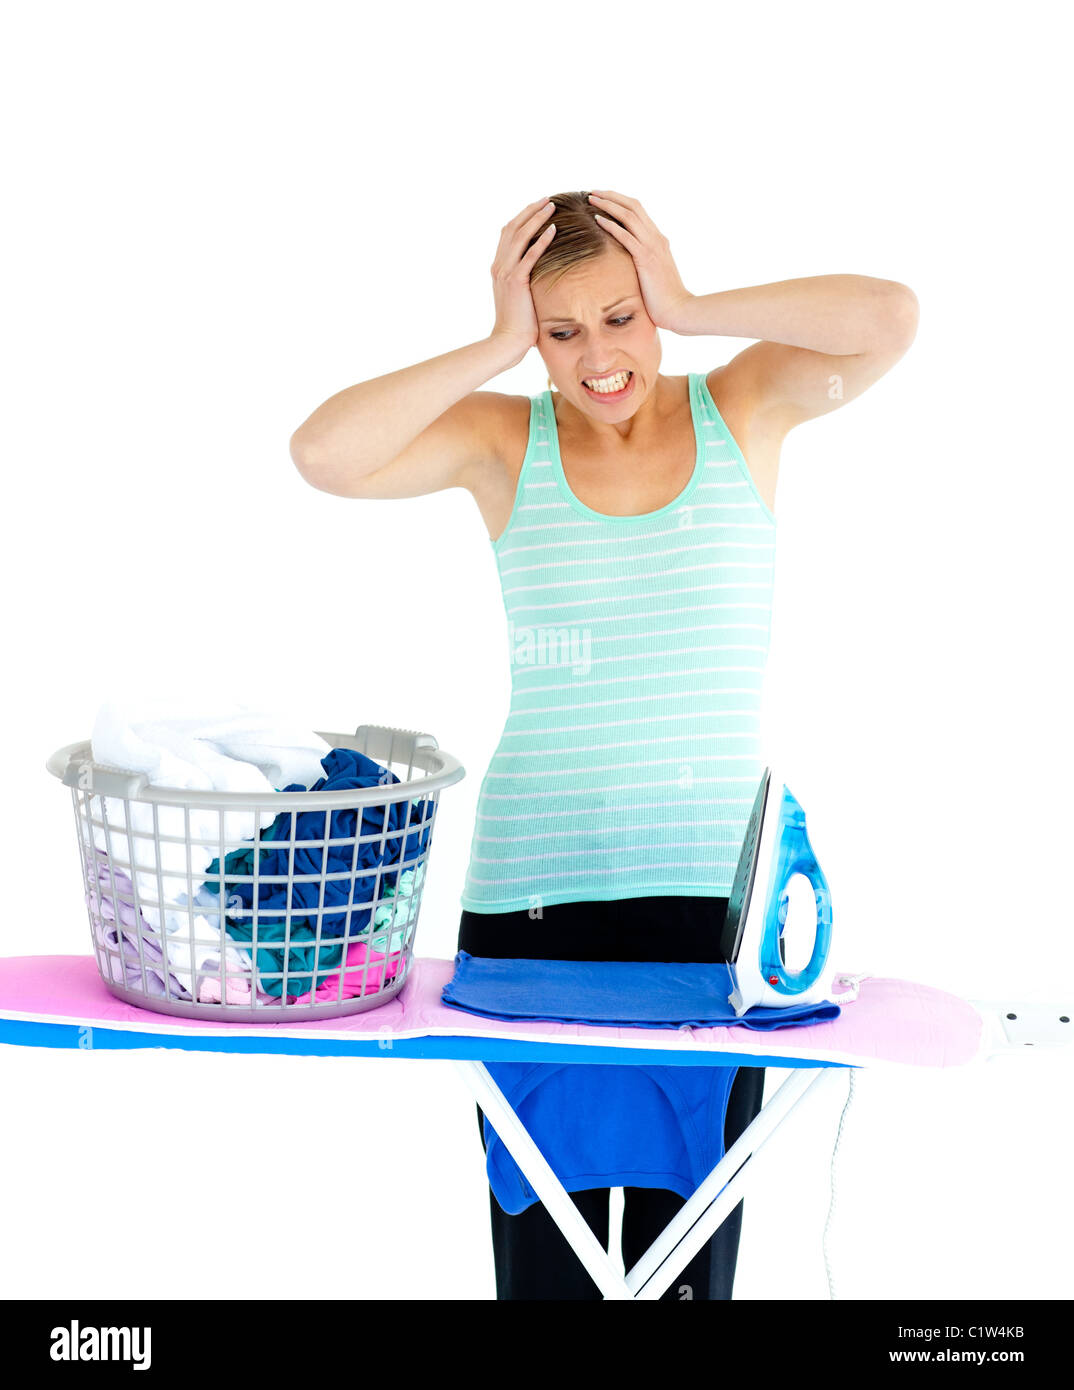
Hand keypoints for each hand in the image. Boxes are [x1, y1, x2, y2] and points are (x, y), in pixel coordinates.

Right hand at [488, 197, 556, 357]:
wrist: (507, 341)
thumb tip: (540, 274)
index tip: (538, 208)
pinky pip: (529, 255)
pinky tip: (553, 229)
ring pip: (520, 236)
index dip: (523, 218)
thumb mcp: (519, 297)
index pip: (508, 234)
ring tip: (551, 207)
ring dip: (536, 219)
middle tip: (547, 200)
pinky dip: (541, 240)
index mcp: (498, 267)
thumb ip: (524, 281)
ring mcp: (505, 272)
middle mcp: (499, 265)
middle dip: (530, 211)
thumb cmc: (518, 324)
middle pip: (513, 228)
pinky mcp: (515, 281)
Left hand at [587, 190, 693, 331]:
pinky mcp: (646, 259)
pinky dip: (611, 225)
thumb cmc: (665, 299)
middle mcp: (656, 238)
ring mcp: (652, 247)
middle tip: (593, 192)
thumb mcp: (654, 274)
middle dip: (612, 196)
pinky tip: (597, 220)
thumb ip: (644, 262)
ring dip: (608, 205)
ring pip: (629, 216)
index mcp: (658, 240)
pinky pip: (626, 236)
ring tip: (591, 199)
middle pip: (633, 206)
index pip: (639, 212)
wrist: (679, 310)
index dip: (620, 202)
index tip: (603, 198)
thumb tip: (628, 264)